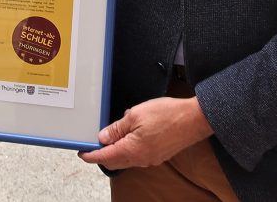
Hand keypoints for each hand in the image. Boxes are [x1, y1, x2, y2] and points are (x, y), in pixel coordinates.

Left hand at [77, 96, 212, 169]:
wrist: (194, 119)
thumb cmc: (167, 114)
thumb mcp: (135, 115)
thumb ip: (117, 128)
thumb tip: (103, 137)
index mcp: (132, 150)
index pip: (105, 156)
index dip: (91, 155)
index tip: (82, 153)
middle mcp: (141, 159)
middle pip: (114, 161)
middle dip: (101, 154)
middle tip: (92, 144)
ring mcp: (151, 159)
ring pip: (126, 160)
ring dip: (115, 152)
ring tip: (109, 138)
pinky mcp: (158, 155)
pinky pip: (137, 156)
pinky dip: (127, 150)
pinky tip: (127, 138)